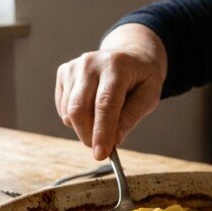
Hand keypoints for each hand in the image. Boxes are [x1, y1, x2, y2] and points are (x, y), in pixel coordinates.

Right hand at [55, 24, 166, 159]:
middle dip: (88, 135)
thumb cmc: (141, 79)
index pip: (105, 104)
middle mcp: (91, 63)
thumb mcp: (149, 97)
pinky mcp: (63, 72)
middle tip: (101, 149)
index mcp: (117, 66)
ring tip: (104, 119)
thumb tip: (112, 142)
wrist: (130, 55)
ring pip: (69, 112)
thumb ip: (130, 118)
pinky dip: (75, 119)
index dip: (102, 132)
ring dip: (84, 128)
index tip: (101, 154)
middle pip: (79, 108)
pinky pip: (63, 108)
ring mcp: (74, 66)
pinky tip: (92, 109)